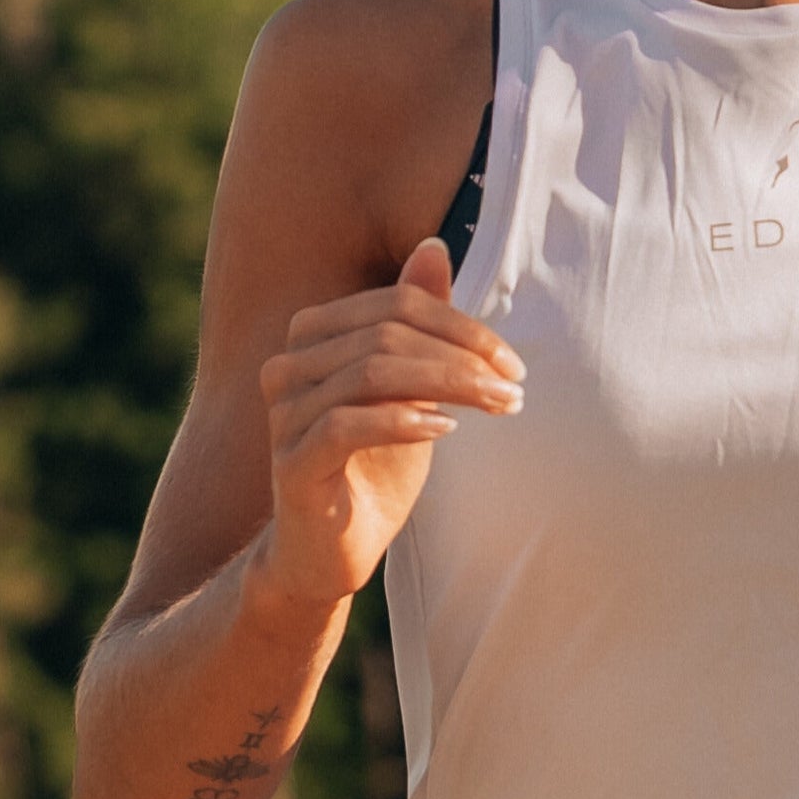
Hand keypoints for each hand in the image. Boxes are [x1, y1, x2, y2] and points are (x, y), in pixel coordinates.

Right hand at [248, 237, 523, 609]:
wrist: (327, 553)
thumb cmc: (372, 466)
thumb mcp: (408, 390)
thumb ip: (416, 323)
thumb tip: (434, 246)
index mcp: (312, 337)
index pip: (395, 304)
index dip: (460, 325)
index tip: (511, 363)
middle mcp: (289, 367)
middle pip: (387, 333)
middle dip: (462, 357)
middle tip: (514, 389)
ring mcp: (285, 415)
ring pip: (373, 373)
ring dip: (449, 387)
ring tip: (496, 407)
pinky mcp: (292, 464)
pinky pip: (348, 424)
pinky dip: (406, 421)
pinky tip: (446, 432)